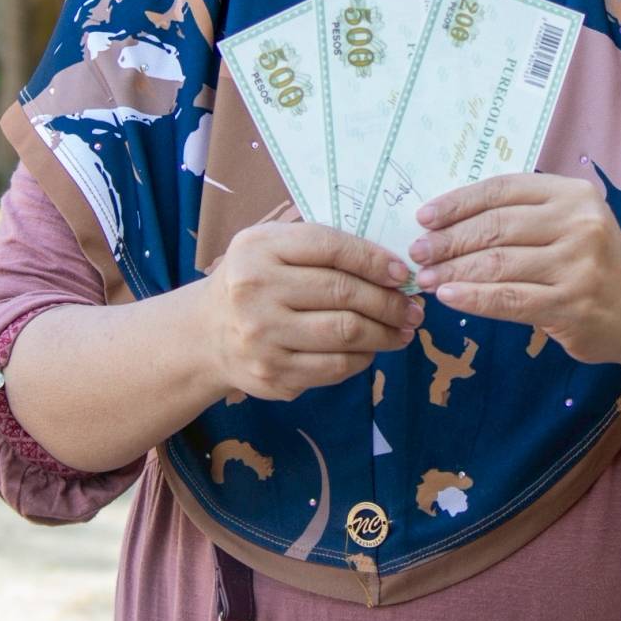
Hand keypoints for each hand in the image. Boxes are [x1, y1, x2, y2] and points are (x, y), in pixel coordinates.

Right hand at [200, 219, 424, 401]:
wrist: (207, 334)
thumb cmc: (254, 280)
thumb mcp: (271, 246)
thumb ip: (319, 245)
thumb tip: (389, 262)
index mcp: (259, 248)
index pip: (331, 248)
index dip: (375, 259)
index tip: (401, 272)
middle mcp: (256, 290)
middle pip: (343, 293)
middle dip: (390, 301)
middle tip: (413, 307)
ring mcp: (263, 336)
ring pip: (346, 333)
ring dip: (386, 332)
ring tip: (403, 329)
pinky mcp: (274, 374)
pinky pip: (336, 367)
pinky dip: (364, 358)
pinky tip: (372, 349)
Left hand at [410, 173, 620, 365]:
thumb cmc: (593, 262)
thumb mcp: (568, 223)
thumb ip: (523, 215)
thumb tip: (447, 221)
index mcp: (572, 194)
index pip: (502, 190)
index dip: (457, 203)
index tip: (424, 217)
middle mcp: (578, 223)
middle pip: (496, 226)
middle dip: (448, 240)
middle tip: (417, 252)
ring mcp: (578, 265)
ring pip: (498, 263)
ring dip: (453, 270)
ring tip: (425, 278)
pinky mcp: (572, 304)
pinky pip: (509, 299)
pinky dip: (473, 297)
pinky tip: (449, 296)